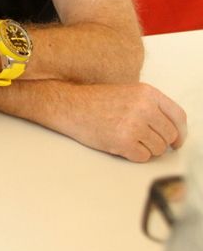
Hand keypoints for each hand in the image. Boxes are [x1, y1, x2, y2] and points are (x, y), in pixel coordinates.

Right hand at [59, 83, 186, 161]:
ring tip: (129, 141)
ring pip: (158, 149)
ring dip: (147, 149)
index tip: (177, 140)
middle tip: (146, 142)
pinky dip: (134, 155)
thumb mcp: (128, 93)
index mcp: (147, 93)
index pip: (178, 117)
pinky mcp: (123, 141)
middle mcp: (144, 107)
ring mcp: (134, 124)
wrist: (69, 106)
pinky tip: (122, 146)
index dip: (181, 132)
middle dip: (161, 143)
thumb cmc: (95, 101)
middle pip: (169, 135)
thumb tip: (172, 129)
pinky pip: (143, 157)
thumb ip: (151, 106)